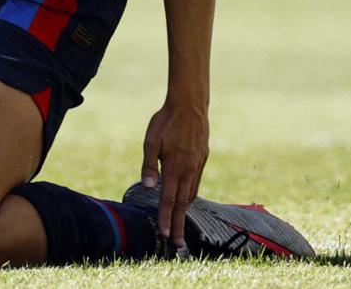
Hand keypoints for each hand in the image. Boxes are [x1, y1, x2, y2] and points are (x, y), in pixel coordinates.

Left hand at [139, 96, 208, 254]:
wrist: (190, 103)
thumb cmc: (166, 120)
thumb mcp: (151, 141)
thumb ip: (149, 165)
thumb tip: (148, 186)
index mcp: (174, 167)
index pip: (169, 200)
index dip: (166, 219)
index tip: (165, 235)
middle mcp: (188, 169)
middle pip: (183, 204)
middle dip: (179, 226)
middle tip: (178, 246)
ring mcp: (197, 164)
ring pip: (191, 194)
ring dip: (185, 212)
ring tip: (181, 226)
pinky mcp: (202, 158)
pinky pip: (196, 182)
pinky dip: (191, 196)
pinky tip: (187, 200)